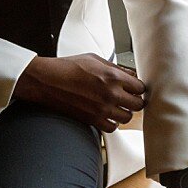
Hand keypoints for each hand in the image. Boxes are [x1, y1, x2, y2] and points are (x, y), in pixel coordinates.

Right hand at [12, 53, 146, 131]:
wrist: (48, 81)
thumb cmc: (68, 67)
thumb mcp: (95, 59)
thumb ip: (116, 68)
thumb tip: (130, 74)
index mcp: (113, 77)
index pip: (140, 87)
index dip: (138, 88)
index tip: (135, 88)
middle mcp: (110, 94)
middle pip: (138, 105)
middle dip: (135, 101)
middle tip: (130, 98)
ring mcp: (102, 109)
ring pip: (127, 118)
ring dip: (124, 112)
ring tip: (118, 106)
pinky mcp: (92, 120)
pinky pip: (112, 128)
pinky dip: (112, 123)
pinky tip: (108, 116)